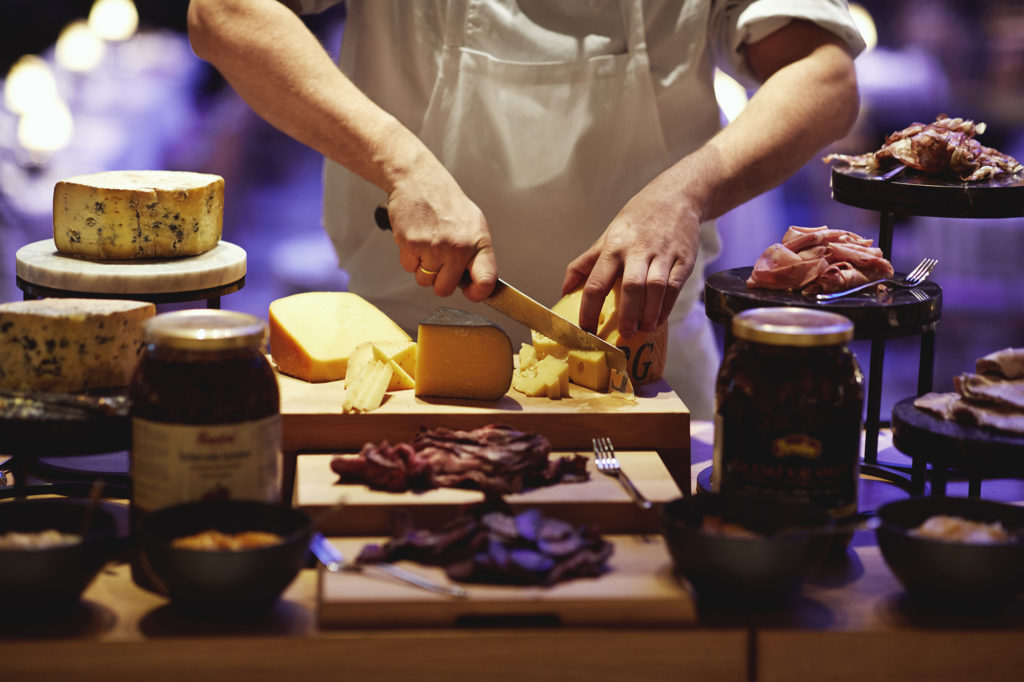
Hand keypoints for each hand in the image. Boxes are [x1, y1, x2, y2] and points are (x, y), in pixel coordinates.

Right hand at [385, 166, 497, 301]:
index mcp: (478, 242)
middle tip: (439, 260)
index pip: (486, 281)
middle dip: (439, 280)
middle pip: (445, 289)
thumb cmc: (445, 201)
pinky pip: (408, 268)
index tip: (471, 292)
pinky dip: (409, 257)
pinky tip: (415, 238)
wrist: (418, 179)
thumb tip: (476, 283)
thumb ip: (476, 254)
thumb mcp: (473, 224)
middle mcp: (458, 246)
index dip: (477, 293)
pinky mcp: (412, 244)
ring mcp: (434, 247)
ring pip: (424, 281)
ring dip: (422, 268)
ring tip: (427, 244)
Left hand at [563, 174, 700, 336]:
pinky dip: (666, 307)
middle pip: (631, 288)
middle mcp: (637, 251)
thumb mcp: (607, 236)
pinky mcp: (683, 259)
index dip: (589, 310)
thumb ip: (585, 263)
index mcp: (613, 247)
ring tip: (642, 328)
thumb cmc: (637, 220)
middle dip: (626, 315)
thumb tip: (565, 289)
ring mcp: (663, 255)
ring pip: (655, 289)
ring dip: (648, 313)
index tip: (586, 329)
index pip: (596, 283)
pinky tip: (657, 319)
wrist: (676, 196)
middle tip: (623, 334)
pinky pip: (675, 287)